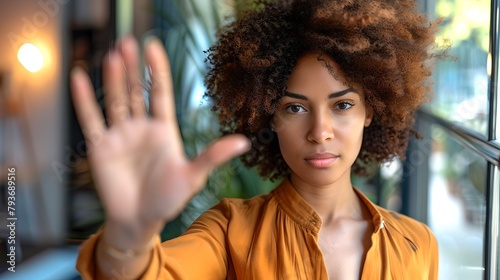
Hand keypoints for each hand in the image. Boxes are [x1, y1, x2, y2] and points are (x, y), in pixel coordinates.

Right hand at [70, 36, 249, 236]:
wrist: (140, 221)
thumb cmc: (168, 200)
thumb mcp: (193, 175)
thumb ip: (213, 156)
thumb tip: (244, 142)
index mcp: (164, 129)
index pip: (159, 92)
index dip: (156, 69)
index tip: (153, 46)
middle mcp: (141, 127)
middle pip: (135, 91)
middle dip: (132, 67)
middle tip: (127, 42)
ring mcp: (120, 135)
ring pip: (114, 100)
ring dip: (112, 78)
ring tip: (111, 54)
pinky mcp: (100, 147)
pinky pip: (90, 119)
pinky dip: (84, 100)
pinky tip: (79, 78)